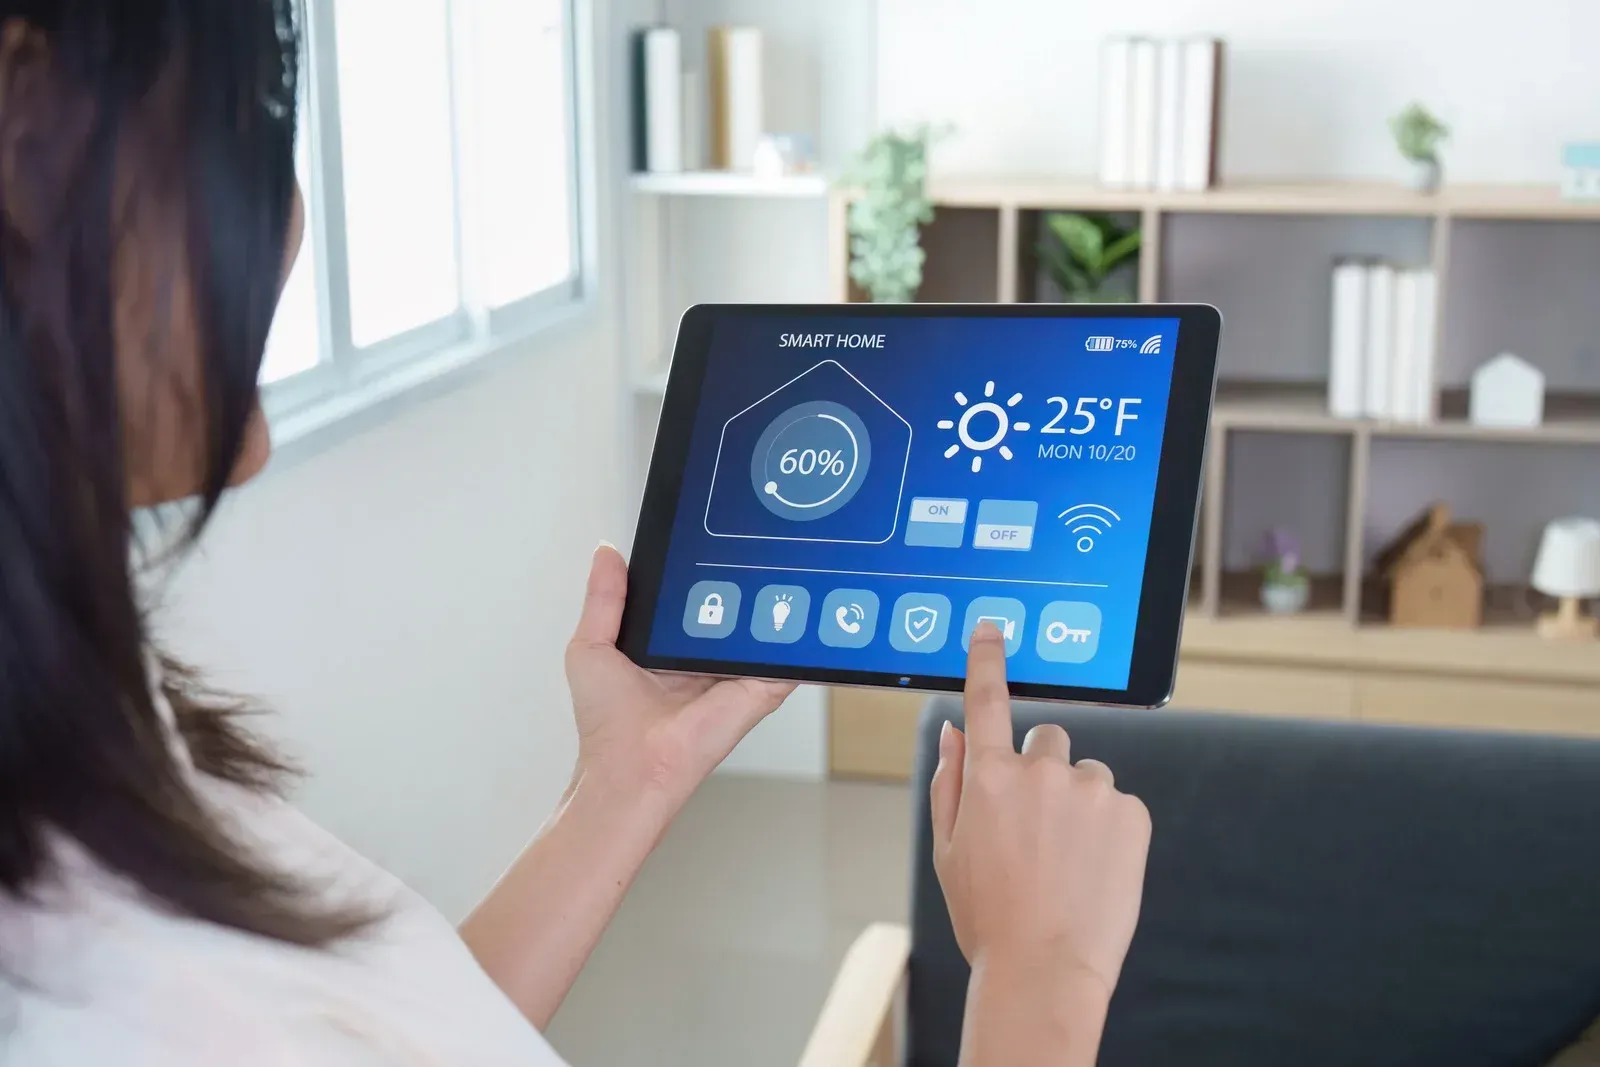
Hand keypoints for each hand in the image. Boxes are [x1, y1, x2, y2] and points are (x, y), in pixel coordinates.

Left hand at [565, 544, 795, 803]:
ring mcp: (736, 672)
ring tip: (783, 554)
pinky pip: (787, 656)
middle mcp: (706, 658)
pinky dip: (798, 633)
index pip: (694, 597)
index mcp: (670, 646)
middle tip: (751, 535)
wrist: (634, 767)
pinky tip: (805, 601)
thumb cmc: (608, 721)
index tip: (709, 530)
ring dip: (773, 598)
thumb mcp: (591, 646)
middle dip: (740, 575)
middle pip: (731, 607)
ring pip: (762, 625)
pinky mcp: (759, 687)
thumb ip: (605, 598)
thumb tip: (607, 551)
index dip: (699, 567)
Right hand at [929, 623, 1151, 1000]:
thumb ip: (949, 782)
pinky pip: (1117, 803)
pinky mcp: (1131, 813)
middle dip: (1042, 772)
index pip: (986, 700)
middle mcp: (1040, 772)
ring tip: (1068, 861)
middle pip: (1046, 742)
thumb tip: (954, 733)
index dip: (988, 660)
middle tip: (1037, 830)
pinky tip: (1092, 868)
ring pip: (1085, 776)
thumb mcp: (948, 850)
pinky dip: (1108, 828)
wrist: (1045, 970)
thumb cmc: (989, 918)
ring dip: (1078, 803)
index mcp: (988, 777)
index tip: (992, 630)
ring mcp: (1090, 790)